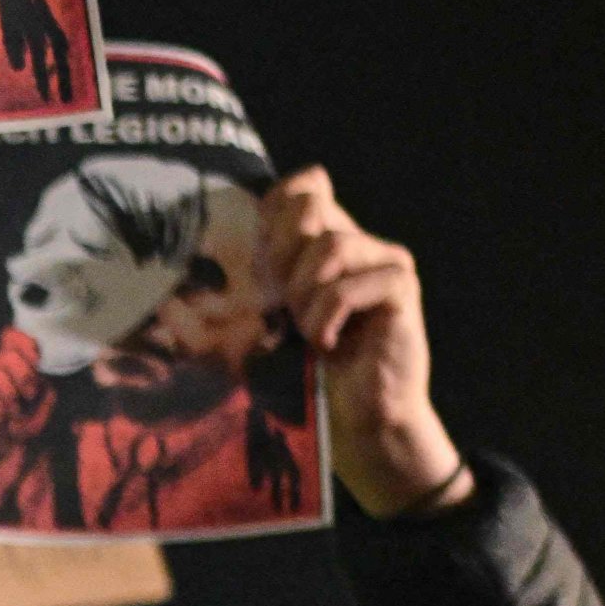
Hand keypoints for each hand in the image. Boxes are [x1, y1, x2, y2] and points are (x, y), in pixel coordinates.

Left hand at [262, 170, 465, 519]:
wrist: (358, 417)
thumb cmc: (308, 371)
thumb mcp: (268, 317)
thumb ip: (255, 276)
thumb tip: (204, 255)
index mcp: (327, 241)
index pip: (302, 188)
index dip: (275, 215)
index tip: (264, 265)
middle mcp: (359, 242)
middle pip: (311, 210)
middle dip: (283, 261)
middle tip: (285, 309)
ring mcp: (385, 260)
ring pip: (331, 247)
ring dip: (305, 298)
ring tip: (309, 334)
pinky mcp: (400, 288)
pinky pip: (348, 286)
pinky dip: (326, 318)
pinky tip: (328, 345)